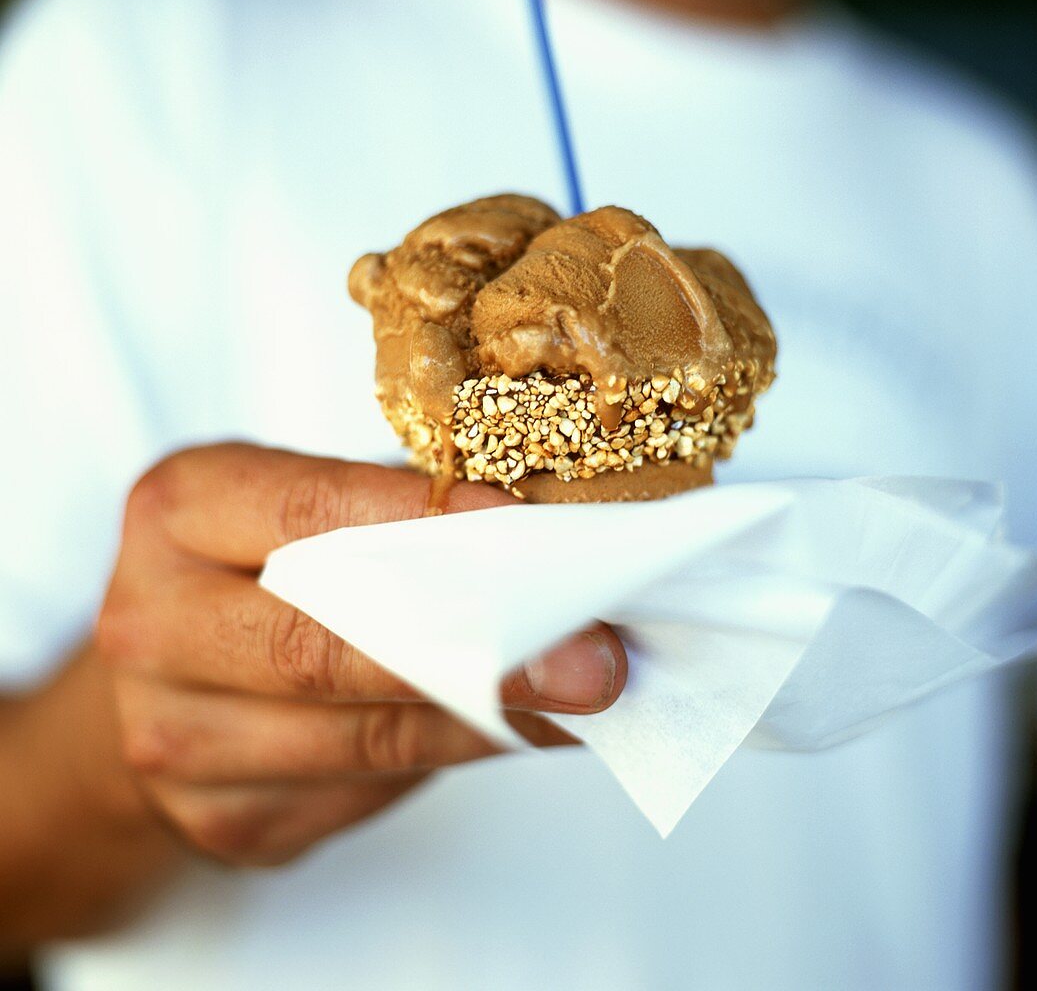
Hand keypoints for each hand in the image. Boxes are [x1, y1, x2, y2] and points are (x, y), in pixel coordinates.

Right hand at [95, 443, 626, 865]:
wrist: (168, 675)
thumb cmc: (263, 565)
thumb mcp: (301, 505)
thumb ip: (395, 517)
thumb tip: (546, 544)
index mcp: (178, 512)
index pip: (309, 513)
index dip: (423, 524)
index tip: (530, 536)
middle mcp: (153, 626)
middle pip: (325, 647)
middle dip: (480, 653)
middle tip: (596, 657)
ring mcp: (178, 737)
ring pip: (363, 737)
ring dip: (493, 719)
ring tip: (587, 696)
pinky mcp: (226, 818)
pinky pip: (370, 791)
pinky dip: (461, 756)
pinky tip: (527, 729)